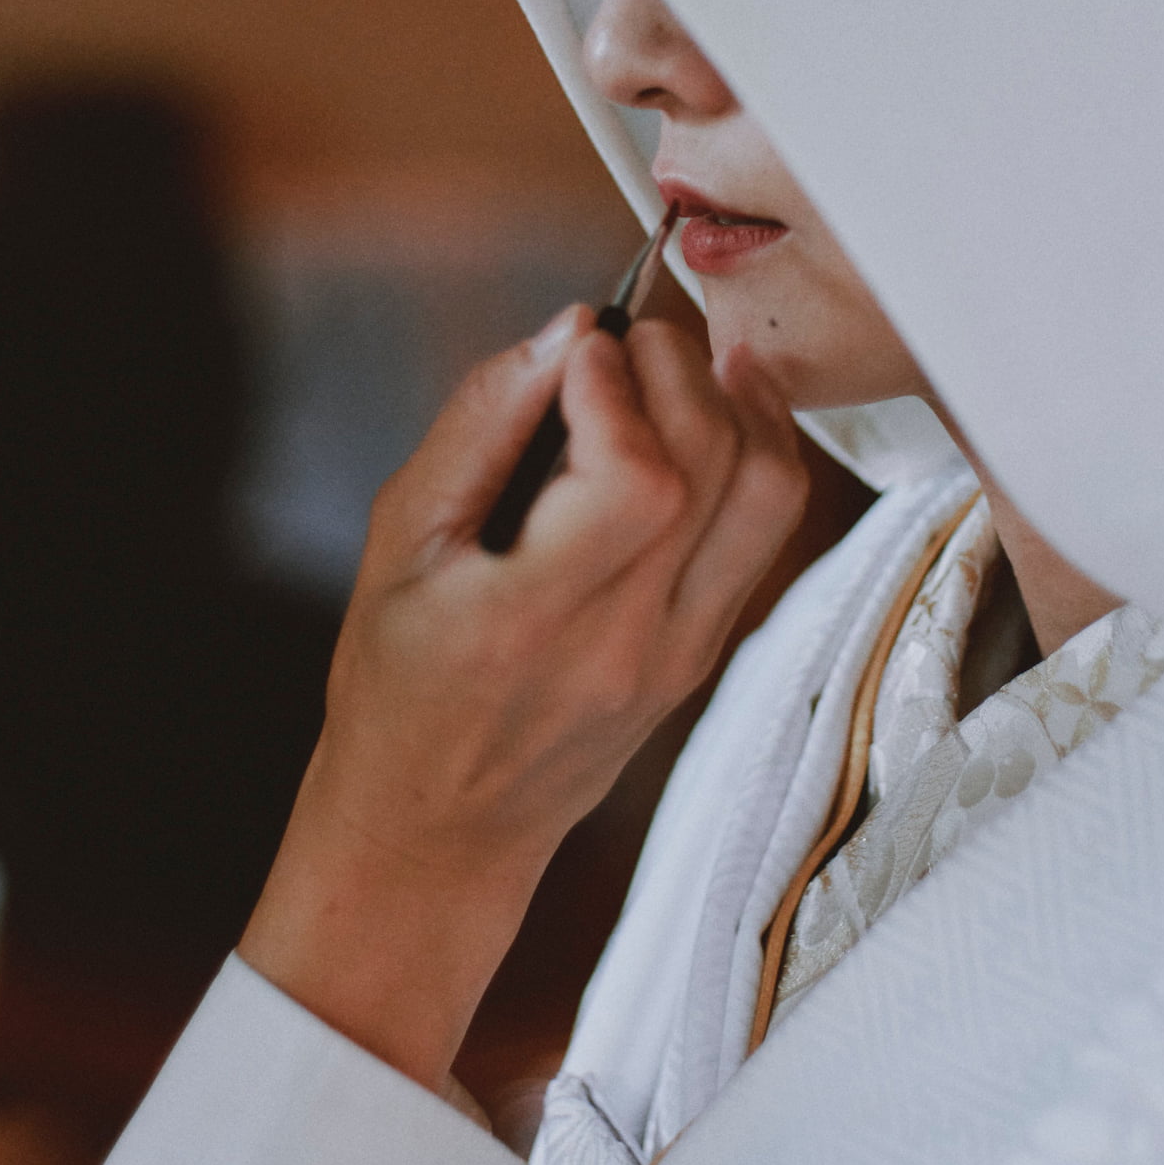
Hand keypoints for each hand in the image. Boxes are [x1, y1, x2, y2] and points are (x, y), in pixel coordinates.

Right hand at [240, 308, 806, 1092]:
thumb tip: (564, 332)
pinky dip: (754, 455)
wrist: (439, 832)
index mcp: (530, 621)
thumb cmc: (396, 688)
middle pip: (714, 471)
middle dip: (680, 370)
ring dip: (739, 403)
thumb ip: (478, 429)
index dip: (617, 387)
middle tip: (626, 338)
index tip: (579, 343)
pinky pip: (765, 536)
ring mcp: (681, 654)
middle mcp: (627, 643)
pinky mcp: (706, 654)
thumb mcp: (396, 547)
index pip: (633, 481)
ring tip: (682, 358)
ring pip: (767, 498)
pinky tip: (715, 410)